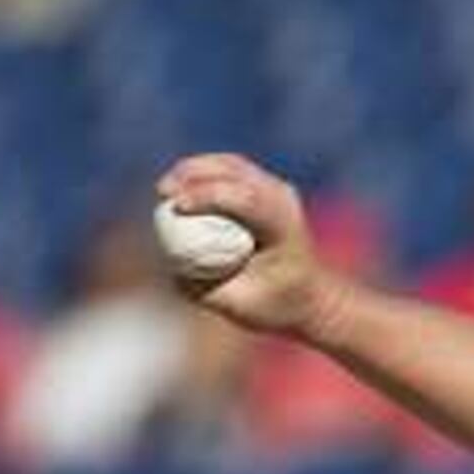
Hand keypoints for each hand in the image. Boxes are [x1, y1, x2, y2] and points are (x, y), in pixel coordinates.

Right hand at [154, 152, 340, 339]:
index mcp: (284, 229)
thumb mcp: (239, 308)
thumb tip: (171, 270)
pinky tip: (178, 185)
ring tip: (165, 187)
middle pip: (236, 172)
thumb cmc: (275, 307)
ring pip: (231, 164)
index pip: (246, 200)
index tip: (175, 206)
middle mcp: (284, 203)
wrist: (311, 295)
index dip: (207, 196)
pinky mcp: (266, 187)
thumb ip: (206, 290)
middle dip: (194, 174)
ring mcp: (278, 190)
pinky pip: (230, 169)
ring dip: (194, 168)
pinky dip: (202, 172)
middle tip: (163, 191)